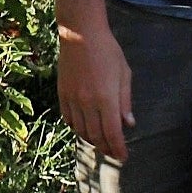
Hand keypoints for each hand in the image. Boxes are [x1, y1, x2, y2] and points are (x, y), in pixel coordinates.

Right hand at [57, 9, 132, 161]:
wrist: (80, 34)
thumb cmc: (108, 51)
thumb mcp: (124, 74)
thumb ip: (125, 101)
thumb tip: (129, 124)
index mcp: (106, 98)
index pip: (113, 132)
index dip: (118, 148)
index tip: (123, 157)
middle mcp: (87, 102)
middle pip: (96, 135)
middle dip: (106, 148)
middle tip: (114, 153)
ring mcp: (72, 99)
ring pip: (81, 130)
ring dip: (92, 140)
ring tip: (101, 143)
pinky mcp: (62, 95)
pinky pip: (68, 119)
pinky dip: (77, 128)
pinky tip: (84, 129)